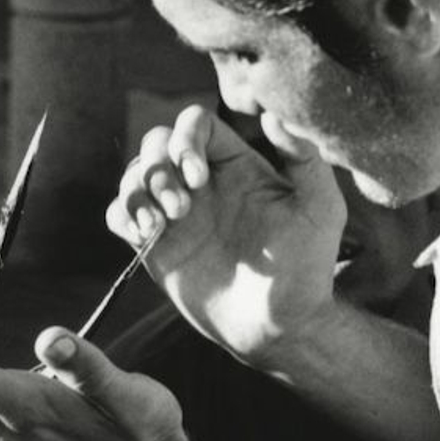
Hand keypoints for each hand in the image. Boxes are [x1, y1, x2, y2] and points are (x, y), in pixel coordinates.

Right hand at [109, 104, 347, 364]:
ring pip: (134, 174)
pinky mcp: (156, 246)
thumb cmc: (306, 267)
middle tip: (179, 210)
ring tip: (157, 227)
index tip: (198, 179)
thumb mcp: (320, 208)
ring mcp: (176, 214)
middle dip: (158, 169)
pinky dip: (120, 215)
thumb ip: (304, 156)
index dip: (186, 139)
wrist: (279, 327)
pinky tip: (142, 236)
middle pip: (156, 142)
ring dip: (136, 191)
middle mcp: (202, 183)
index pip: (195, 123)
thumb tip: (272, 113)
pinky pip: (119, 214)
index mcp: (237, 164)